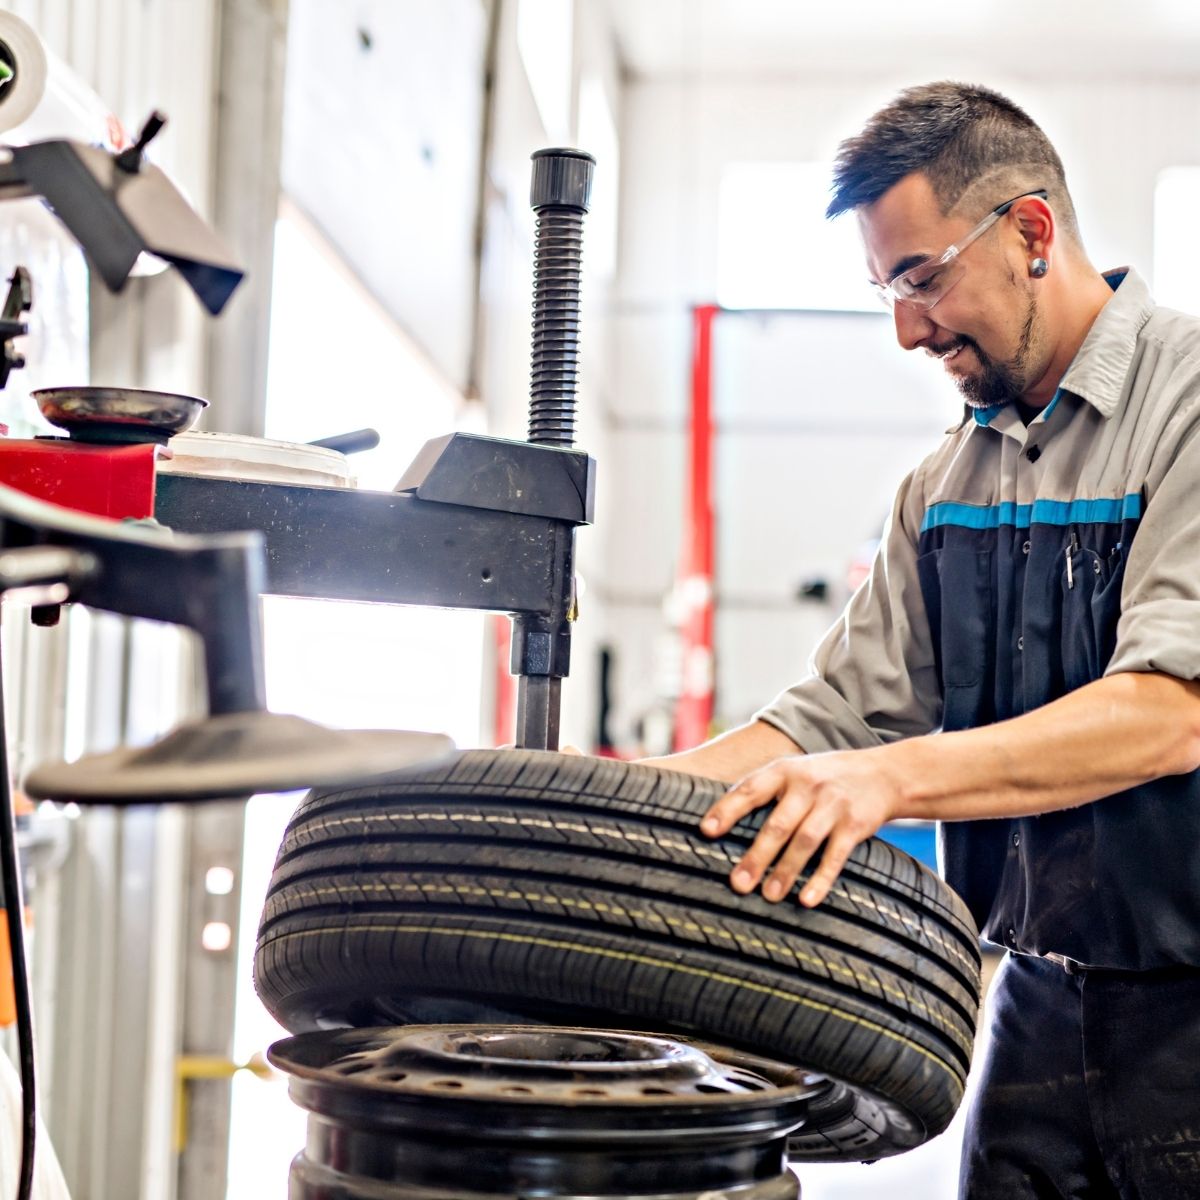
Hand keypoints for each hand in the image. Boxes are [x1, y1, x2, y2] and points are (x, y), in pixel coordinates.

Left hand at [699, 750, 902, 907]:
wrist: (883, 773)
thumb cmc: (824, 778)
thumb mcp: (795, 772)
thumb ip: (764, 790)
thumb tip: (718, 821)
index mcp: (785, 771)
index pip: (751, 789)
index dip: (727, 809)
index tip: (706, 831)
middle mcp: (807, 785)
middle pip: (778, 824)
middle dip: (757, 856)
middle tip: (737, 884)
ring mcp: (833, 804)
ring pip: (805, 841)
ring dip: (785, 871)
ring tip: (768, 896)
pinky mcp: (856, 825)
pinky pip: (836, 855)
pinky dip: (821, 878)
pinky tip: (807, 899)